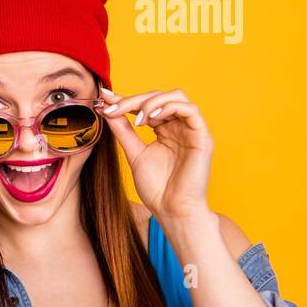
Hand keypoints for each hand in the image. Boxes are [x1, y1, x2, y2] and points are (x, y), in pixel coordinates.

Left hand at [99, 85, 212, 222]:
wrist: (172, 210)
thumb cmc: (157, 188)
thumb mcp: (134, 153)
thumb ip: (123, 130)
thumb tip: (107, 108)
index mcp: (164, 130)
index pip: (146, 105)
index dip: (126, 99)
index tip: (104, 99)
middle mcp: (178, 127)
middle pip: (159, 96)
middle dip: (134, 100)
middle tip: (114, 109)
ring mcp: (191, 130)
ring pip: (176, 96)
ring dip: (151, 102)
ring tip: (136, 119)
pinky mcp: (202, 136)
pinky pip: (190, 109)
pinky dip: (169, 107)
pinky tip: (151, 119)